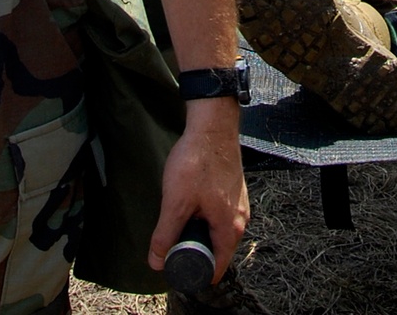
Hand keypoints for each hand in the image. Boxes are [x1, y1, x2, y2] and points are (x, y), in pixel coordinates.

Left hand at [148, 101, 248, 282]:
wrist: (212, 124)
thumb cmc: (198, 160)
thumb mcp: (176, 202)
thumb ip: (166, 234)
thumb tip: (156, 262)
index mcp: (230, 228)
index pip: (216, 268)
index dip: (194, 272)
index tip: (175, 266)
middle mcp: (240, 218)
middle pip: (216, 250)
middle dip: (194, 249)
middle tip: (171, 242)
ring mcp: (239, 203)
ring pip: (217, 231)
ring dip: (198, 230)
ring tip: (178, 219)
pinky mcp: (233, 189)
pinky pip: (219, 214)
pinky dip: (204, 216)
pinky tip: (190, 203)